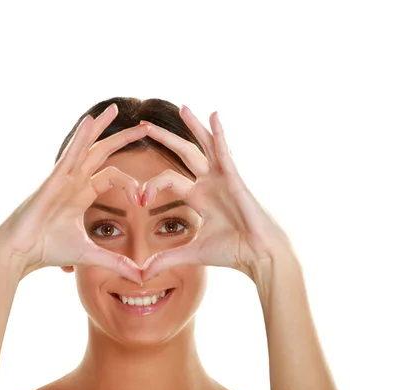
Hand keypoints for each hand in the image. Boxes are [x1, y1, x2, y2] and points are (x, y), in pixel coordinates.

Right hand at [0, 103, 146, 282]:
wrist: (19, 253)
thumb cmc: (48, 250)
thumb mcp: (90, 254)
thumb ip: (116, 262)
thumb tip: (142, 277)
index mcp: (82, 194)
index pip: (112, 175)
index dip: (132, 184)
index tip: (143, 201)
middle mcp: (74, 181)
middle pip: (102, 153)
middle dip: (123, 139)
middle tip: (145, 126)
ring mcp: (63, 177)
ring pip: (86, 146)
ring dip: (102, 127)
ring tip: (116, 109)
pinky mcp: (54, 180)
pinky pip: (70, 154)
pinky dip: (81, 137)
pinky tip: (92, 121)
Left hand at [140, 106, 293, 283]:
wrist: (258, 255)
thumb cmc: (231, 252)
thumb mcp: (191, 252)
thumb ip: (165, 258)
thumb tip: (141, 274)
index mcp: (199, 196)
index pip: (168, 180)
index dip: (150, 186)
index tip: (139, 200)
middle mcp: (209, 182)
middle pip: (184, 153)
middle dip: (165, 139)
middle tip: (144, 125)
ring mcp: (223, 178)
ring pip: (205, 146)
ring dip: (193, 126)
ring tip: (181, 107)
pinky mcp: (234, 178)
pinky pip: (225, 152)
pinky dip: (219, 133)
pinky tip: (214, 114)